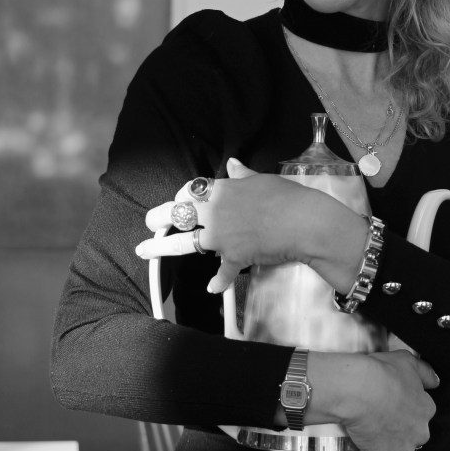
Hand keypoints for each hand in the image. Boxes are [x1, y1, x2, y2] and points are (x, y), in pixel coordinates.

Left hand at [135, 159, 363, 294]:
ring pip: (184, 243)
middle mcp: (215, 212)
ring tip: (145, 250)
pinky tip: (211, 287)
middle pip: (178, 214)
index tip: (177, 201)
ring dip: (162, 247)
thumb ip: (242, 175)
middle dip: (158, 217)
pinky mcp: (233, 257)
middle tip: (148, 221)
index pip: (191, 191)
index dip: (181, 196)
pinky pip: (221, 272)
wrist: (303, 222)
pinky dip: (217, 281)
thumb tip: (233, 163)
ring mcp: (221, 237)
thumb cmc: (286, 196)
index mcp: (221, 189)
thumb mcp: (262, 179)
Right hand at [310, 350, 439, 450]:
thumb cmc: (381, 373)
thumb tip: (435, 381)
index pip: (419, 412)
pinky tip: (348, 439)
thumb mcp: (407, 361)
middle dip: (395, 427)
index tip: (388, 401)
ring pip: (391, 448)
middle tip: (374, 413)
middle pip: (409, 433)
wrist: (358, 390)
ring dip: (379, 441)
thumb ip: (425, 372)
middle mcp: (419, 432)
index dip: (402, 407)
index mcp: (426, 409)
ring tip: (360, 427)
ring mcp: (402, 448)